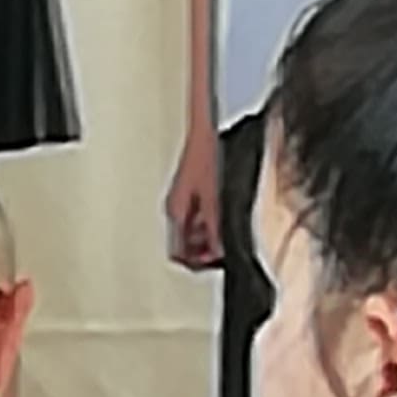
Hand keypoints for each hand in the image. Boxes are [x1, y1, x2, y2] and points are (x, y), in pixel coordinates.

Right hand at [165, 125, 226, 270]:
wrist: (205, 132)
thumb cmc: (205, 158)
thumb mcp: (213, 200)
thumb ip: (214, 229)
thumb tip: (218, 251)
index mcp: (174, 212)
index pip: (177, 252)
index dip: (195, 263)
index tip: (211, 263)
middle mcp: (175, 208)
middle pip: (183, 244)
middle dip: (201, 252)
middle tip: (219, 254)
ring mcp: (182, 200)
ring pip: (190, 233)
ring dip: (206, 239)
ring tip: (222, 238)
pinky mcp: (191, 192)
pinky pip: (196, 218)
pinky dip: (208, 225)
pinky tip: (220, 221)